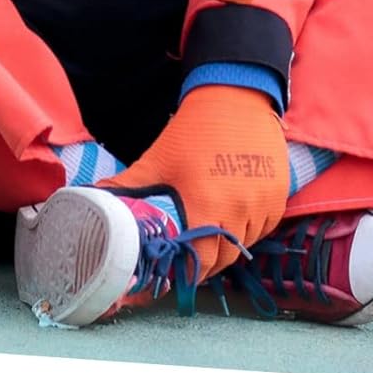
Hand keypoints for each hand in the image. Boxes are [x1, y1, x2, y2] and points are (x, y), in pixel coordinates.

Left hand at [101, 85, 288, 278]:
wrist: (234, 99)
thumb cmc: (191, 132)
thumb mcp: (157, 160)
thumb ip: (128, 186)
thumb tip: (94, 199)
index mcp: (206, 205)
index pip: (199, 261)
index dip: (184, 271)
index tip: (171, 273)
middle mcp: (239, 211)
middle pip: (222, 260)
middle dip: (203, 265)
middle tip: (185, 261)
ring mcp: (263, 207)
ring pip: (243, 247)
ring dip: (224, 249)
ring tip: (204, 240)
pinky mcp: (278, 200)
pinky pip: (261, 230)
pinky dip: (244, 232)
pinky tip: (227, 220)